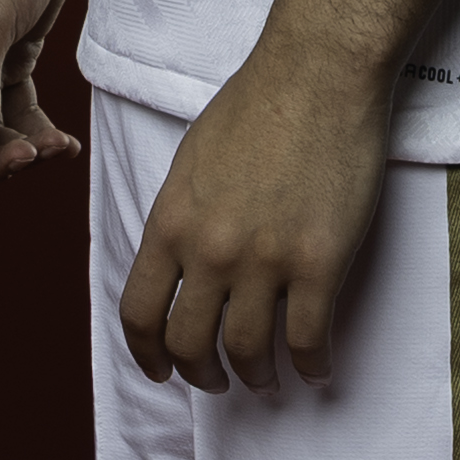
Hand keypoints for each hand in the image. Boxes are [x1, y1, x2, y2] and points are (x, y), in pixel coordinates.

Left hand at [117, 45, 391, 391]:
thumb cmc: (253, 110)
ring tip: (264, 378)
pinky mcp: (320, 263)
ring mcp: (265, 260)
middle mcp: (210, 249)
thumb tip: (180, 265)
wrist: (314, 79)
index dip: (145, 354)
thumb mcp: (190, 163)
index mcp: (170, 221)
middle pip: (188, 343)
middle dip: (199, 374)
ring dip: (255, 376)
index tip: (159, 372)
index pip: (139, 312)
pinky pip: (309, 340)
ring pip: (247, 352)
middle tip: (215, 380)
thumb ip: (181, 219)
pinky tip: (315, 368)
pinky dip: (311, 366)